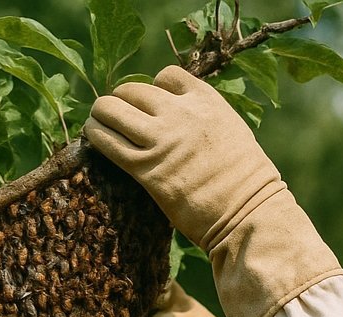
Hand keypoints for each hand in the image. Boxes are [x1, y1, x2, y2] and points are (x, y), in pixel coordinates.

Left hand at [85, 66, 280, 255]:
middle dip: (123, 100)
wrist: (249, 214)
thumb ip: (203, 117)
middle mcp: (182, 114)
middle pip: (134, 90)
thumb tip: (174, 114)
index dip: (155, 88)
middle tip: (119, 115)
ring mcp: (162, 140)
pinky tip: (93, 137)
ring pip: (112, 109)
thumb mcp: (232, 132)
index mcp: (206, 101)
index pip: (166, 76)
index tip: (152, 105)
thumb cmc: (246, 182)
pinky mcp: (145, 169)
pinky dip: (95, 135)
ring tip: (99, 121)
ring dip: (102, 113)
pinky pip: (107, 141)